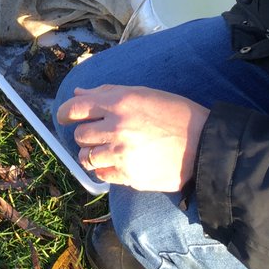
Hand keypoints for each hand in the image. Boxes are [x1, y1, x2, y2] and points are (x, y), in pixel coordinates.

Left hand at [55, 85, 209, 192]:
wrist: (204, 144)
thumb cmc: (176, 114)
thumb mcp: (143, 93)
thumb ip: (107, 92)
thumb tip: (79, 93)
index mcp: (120, 103)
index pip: (75, 108)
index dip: (64, 113)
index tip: (64, 117)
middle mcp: (117, 128)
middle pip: (79, 135)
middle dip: (85, 134)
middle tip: (98, 134)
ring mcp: (121, 154)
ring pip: (86, 158)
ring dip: (91, 154)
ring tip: (105, 151)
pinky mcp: (129, 176)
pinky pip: (101, 175)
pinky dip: (103, 170)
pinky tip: (116, 163)